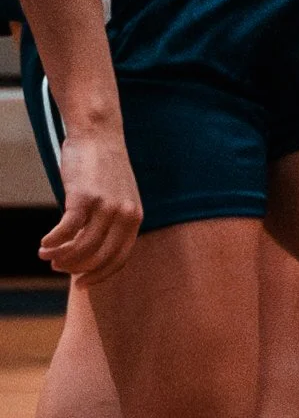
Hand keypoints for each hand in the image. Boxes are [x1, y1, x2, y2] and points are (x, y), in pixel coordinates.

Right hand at [41, 125, 140, 283]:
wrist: (98, 134)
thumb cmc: (103, 168)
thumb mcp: (118, 197)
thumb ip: (111, 222)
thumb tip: (89, 252)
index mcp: (135, 218)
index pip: (119, 260)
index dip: (99, 275)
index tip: (81, 284)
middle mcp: (125, 215)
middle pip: (99, 257)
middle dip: (76, 268)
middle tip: (57, 268)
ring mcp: (106, 206)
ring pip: (82, 247)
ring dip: (61, 256)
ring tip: (46, 255)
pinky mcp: (85, 196)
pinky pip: (67, 230)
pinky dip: (54, 241)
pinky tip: (45, 243)